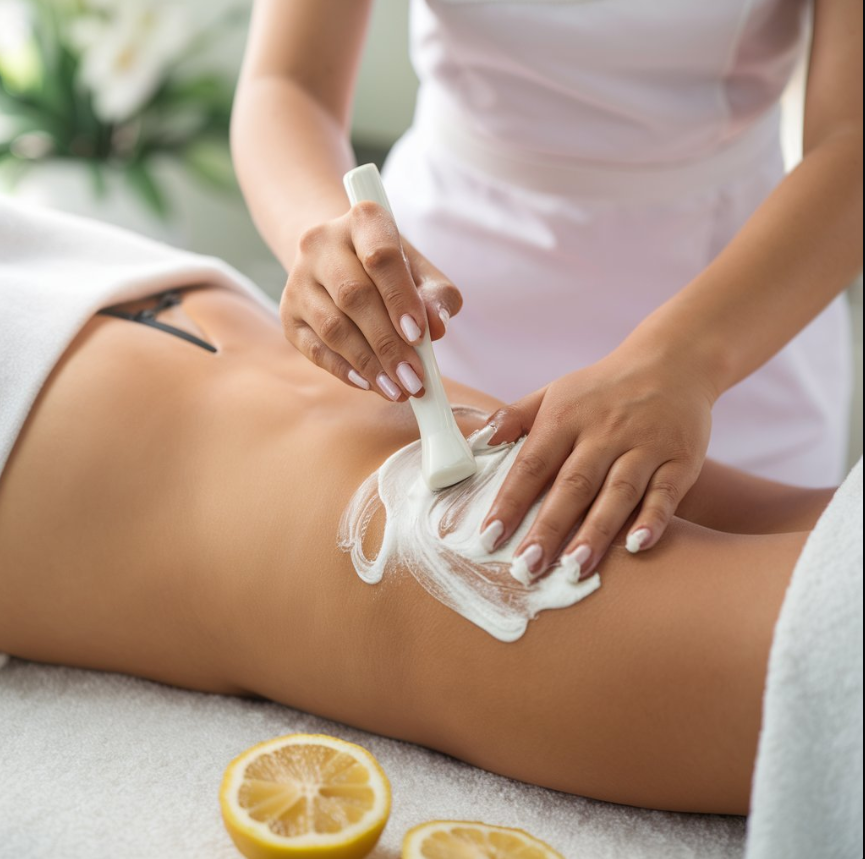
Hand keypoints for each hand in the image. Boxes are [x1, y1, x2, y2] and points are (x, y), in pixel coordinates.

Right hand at [280, 202, 462, 400]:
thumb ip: (436, 296)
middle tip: (414, 378)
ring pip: (333, 327)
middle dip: (388, 344)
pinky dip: (344, 370)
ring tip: (398, 389)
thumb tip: (437, 327)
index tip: (420, 335)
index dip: (400, 298)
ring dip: (368, 364)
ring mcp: (299, 279)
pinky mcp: (288, 312)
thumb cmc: (390, 269)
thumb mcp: (421, 272)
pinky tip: (370, 383)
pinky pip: (314, 348)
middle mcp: (321, 244)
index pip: (381, 257)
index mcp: (363, 221)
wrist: (339, 260)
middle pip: (354, 297)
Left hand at [480, 344, 715, 581]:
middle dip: (548, 528)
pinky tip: (636, 546)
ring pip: (617, 492)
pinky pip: (666, 493)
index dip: (510, 502)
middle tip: (527, 568)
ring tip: (573, 568)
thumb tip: (477, 444)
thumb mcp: (555, 391)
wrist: (673, 362)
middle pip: (573, 485)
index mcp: (565, 416)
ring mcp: (644, 445)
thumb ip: (515, 417)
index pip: (532, 464)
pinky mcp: (680, 459)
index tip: (489, 537)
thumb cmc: (603, 389)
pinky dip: (653, 519)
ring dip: (595, 532)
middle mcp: (604, 431)